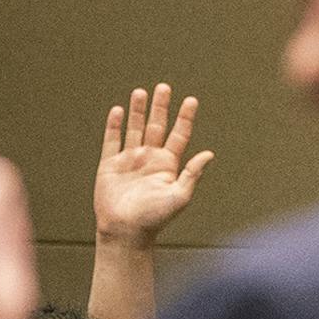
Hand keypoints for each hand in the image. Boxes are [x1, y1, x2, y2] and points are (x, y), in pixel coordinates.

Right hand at [93, 83, 212, 246]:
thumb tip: (209, 154)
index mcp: (167, 165)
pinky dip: (114, 126)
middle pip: (156, 126)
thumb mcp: (179, 197)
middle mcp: (149, 159)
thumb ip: (192, 174)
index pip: (178, 135)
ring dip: (138, 111)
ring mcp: (129, 161)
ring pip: (135, 129)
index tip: (191, 100)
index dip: (185, 118)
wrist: (124, 231)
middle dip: (160, 107)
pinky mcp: (109, 165)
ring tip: (141, 92)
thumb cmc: (154, 219)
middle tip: (164, 87)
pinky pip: (112, 141)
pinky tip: (118, 111)